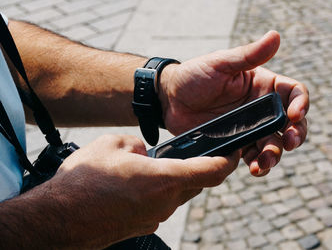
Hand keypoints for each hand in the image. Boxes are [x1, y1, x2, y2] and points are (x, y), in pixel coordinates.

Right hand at [33, 135, 239, 247]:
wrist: (59, 220)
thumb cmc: (85, 181)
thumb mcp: (112, 145)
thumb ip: (138, 145)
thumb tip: (145, 152)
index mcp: (165, 179)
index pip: (212, 171)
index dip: (228, 160)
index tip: (234, 152)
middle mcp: (166, 202)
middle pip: (197, 182)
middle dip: (198, 167)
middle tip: (190, 152)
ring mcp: (155, 217)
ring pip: (177, 193)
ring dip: (174, 179)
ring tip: (152, 165)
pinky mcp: (143, 225)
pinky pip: (160, 204)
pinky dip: (158, 191)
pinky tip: (136, 183)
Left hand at [159, 31, 308, 176]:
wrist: (169, 100)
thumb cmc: (194, 75)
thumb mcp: (221, 63)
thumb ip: (248, 55)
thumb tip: (276, 36)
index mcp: (262, 85)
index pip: (292, 93)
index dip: (300, 103)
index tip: (294, 114)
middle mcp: (261, 107)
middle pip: (290, 123)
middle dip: (295, 134)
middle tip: (289, 142)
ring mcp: (250, 127)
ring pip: (274, 143)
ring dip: (275, 154)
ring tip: (264, 162)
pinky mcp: (237, 144)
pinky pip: (253, 156)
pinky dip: (258, 164)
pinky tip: (255, 168)